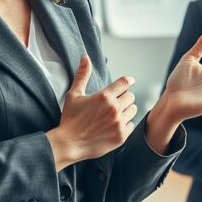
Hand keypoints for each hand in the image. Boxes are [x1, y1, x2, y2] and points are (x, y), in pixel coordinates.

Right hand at [47, 55, 136, 170]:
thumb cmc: (70, 119)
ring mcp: (118, 123)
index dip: (128, 81)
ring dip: (126, 110)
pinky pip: (131, 125)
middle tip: (115, 102)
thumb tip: (85, 57)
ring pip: (133, 110)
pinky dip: (125, 124)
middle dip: (124, 97)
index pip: (124, 83)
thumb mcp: (74, 95)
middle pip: (131, 96)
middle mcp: (114, 109)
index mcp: (104, 96)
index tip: (130, 81)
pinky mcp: (121, 136)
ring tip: (115, 113)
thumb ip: (82, 75)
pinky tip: (114, 125)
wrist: (68, 144)